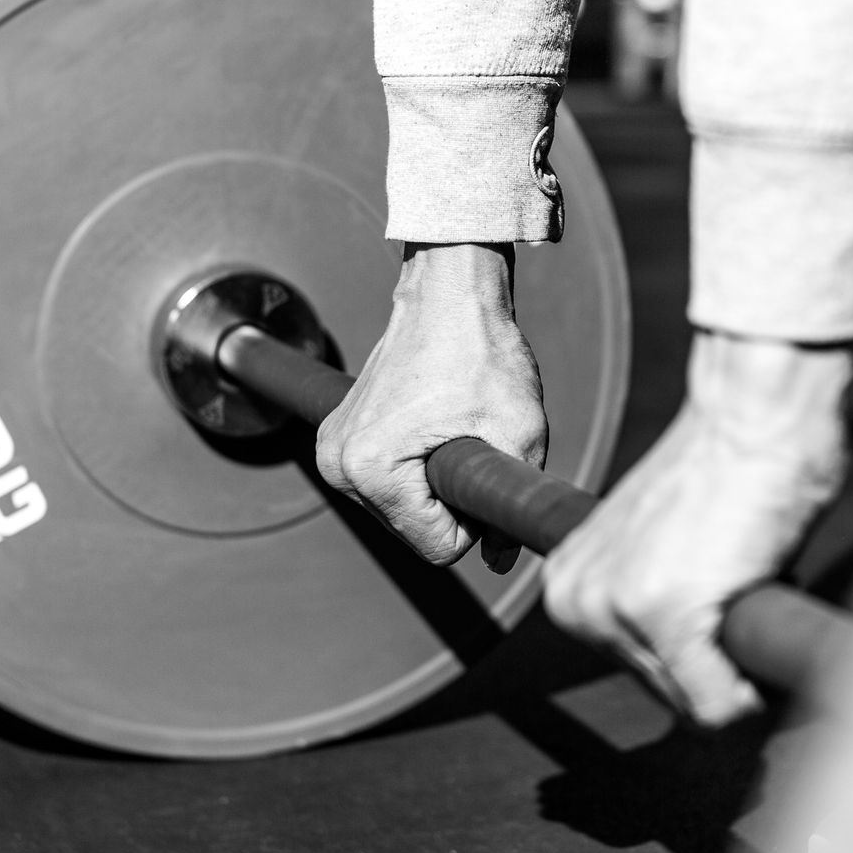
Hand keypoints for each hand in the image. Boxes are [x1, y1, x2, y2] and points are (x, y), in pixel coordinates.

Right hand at [317, 242, 545, 571]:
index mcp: (372, 471)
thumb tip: (500, 558)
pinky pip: (390, 482)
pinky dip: (418, 467)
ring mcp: (333, 451)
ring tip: (452, 426)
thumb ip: (509, 503)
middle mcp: (338, 466)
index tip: (485, 463)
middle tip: (472, 439)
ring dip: (435, 483)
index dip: (477, 518)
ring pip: (404, 510)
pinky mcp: (340, 437)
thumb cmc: (480, 351)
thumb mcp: (518, 432)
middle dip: (452, 501)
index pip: (439, 547)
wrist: (448, 293)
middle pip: (416, 531)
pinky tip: (433, 423)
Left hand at [544, 330, 851, 725]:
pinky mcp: (661, 616)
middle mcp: (576, 603)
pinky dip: (752, 681)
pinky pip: (718, 704)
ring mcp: (615, 611)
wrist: (752, 414)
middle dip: (719, 657)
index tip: (713, 592)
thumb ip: (657, 599)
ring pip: (694, 703)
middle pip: (667, 693)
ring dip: (738, 661)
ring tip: (740, 576)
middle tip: (736, 580)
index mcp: (569, 584)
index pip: (643, 671)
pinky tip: (756, 603)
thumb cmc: (730, 468)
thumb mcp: (665, 547)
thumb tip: (695, 667)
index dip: (698, 649)